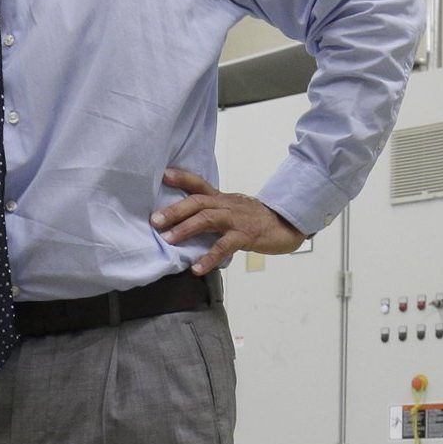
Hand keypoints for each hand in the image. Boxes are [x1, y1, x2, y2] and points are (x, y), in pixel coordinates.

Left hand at [152, 167, 306, 276]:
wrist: (286, 225)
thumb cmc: (255, 220)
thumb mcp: (232, 210)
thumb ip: (212, 212)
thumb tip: (183, 221)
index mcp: (222, 198)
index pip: (199, 184)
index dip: (182, 178)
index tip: (163, 175)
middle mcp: (226, 205)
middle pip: (198, 202)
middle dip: (175, 210)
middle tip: (155, 220)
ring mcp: (236, 219)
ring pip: (208, 219)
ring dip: (186, 229)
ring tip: (168, 240)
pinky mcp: (246, 236)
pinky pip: (225, 246)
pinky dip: (209, 258)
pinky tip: (197, 268)